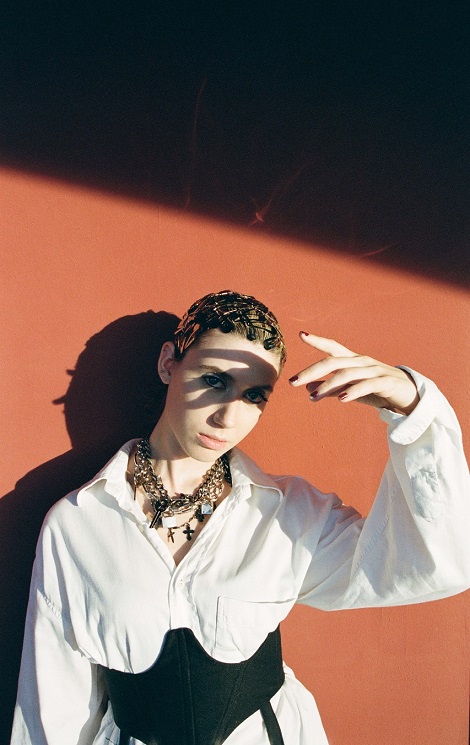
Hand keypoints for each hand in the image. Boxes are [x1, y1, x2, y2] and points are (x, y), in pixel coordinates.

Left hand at [289, 332, 419, 415]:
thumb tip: (307, 387)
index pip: (333, 347)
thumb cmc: (378, 391)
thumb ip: (330, 388)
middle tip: (293, 382)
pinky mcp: (385, 382)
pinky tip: (341, 399)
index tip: (301, 335)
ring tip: (313, 397)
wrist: (410, 396)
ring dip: (328, 386)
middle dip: (311, 371)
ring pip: (346, 374)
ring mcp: (374, 370)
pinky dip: (353, 391)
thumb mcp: (351, 390)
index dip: (318, 341)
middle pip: (333, 362)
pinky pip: (366, 385)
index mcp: (354, 360)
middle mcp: (362, 362)